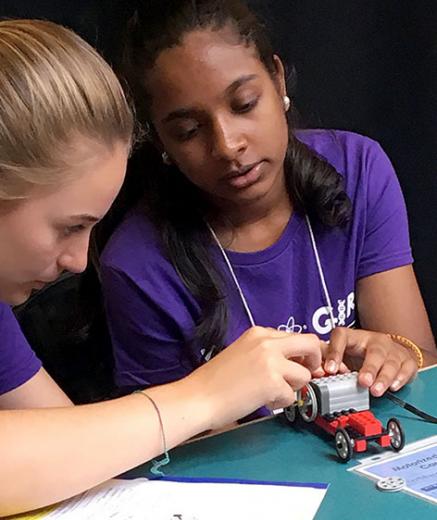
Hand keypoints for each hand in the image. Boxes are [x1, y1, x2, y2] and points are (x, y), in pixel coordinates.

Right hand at [186, 326, 323, 429]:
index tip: (302, 365)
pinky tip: (261, 400)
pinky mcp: (272, 382)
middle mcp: (267, 342)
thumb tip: (295, 362)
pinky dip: (280, 402)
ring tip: (270, 392)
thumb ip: (268, 353)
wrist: (198, 397)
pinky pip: (292, 395)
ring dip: (293, 387)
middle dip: (314, 361)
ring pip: (304, 373)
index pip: (296, 336)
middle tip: (305, 376)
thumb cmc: (216, 381)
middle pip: (311, 343)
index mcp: (259, 333)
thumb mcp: (243, 353)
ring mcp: (270, 361)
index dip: (303, 353)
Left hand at [323, 327, 417, 395]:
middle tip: (363, 381)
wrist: (389, 350)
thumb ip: (331, 361)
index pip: (341, 337)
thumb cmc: (360, 353)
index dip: (335, 352)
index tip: (330, 369)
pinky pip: (406, 368)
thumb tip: (317, 373)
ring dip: (384, 377)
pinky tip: (393, 387)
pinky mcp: (406, 360)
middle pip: (374, 351)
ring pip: (391, 362)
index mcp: (354, 337)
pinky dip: (400, 378)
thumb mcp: (344, 353)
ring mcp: (392, 350)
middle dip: (369, 367)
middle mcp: (375, 341)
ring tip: (376, 390)